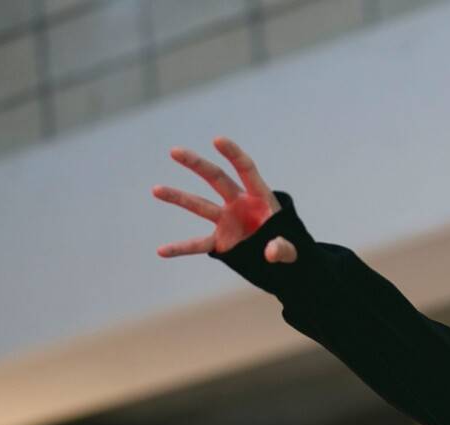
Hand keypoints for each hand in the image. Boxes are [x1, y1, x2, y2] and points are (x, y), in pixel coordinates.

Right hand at [152, 136, 296, 262]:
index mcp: (261, 197)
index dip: (234, 154)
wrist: (283, 260)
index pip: (246, 169)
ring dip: (178, 197)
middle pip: (216, 178)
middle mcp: (240, 203)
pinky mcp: (221, 240)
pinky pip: (197, 244)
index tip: (217, 139)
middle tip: (175, 151)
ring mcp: (227, 220)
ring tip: (155, 189)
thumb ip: (284, 248)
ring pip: (199, 205)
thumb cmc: (291, 247)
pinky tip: (162, 251)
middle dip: (197, 165)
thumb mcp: (294, 250)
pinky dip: (181, 249)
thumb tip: (270, 252)